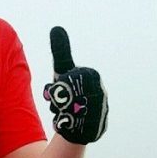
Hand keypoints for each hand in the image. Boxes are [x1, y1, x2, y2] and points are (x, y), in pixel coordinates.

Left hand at [43, 26, 107, 143]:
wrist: (77, 120)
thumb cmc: (70, 90)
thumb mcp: (63, 69)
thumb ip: (61, 51)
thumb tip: (56, 28)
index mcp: (92, 76)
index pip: (66, 76)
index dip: (58, 82)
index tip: (62, 86)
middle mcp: (100, 94)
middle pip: (66, 93)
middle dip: (57, 97)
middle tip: (59, 100)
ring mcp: (100, 112)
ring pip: (67, 108)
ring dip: (60, 110)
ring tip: (64, 111)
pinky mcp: (95, 130)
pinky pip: (73, 124)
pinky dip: (65, 123)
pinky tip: (67, 122)